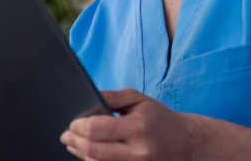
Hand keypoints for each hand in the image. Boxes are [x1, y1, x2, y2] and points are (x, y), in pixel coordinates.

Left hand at [59, 89, 199, 159]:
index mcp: (138, 127)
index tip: (72, 123)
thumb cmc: (159, 119)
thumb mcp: (139, 99)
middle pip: (93, 150)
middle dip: (74, 141)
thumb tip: (88, 98)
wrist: (185, 143)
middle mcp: (137, 151)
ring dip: (80, 153)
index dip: (78, 126)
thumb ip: (112, 97)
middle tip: (66, 135)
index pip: (97, 129)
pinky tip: (88, 153)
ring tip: (74, 143)